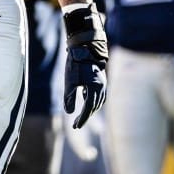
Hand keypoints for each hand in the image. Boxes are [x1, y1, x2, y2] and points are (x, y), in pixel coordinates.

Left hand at [63, 4, 108, 128]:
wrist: (84, 47)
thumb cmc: (75, 64)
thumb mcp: (69, 82)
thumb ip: (69, 98)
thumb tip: (70, 112)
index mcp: (94, 89)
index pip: (89, 109)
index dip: (82, 119)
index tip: (76, 126)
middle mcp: (101, 87)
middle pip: (94, 107)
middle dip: (86, 116)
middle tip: (76, 123)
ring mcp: (103, 83)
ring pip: (98, 101)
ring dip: (91, 109)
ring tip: (81, 114)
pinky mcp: (101, 79)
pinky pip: (99, 94)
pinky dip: (93, 99)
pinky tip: (86, 97)